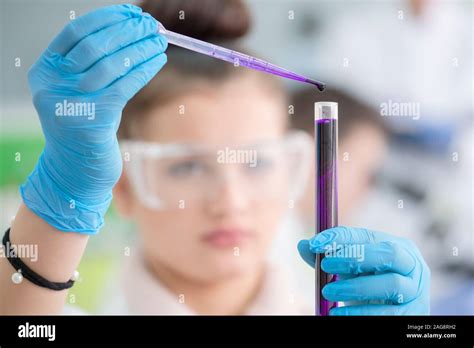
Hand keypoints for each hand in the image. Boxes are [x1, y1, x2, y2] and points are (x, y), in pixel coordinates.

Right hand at [21, 4, 167, 233]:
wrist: (75, 171)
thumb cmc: (83, 127)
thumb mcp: (80, 92)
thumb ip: (92, 66)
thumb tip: (129, 32)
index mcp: (45, 72)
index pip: (75, 32)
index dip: (105, 18)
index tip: (131, 12)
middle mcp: (52, 85)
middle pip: (95, 46)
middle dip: (128, 32)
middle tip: (152, 25)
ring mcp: (70, 103)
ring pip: (112, 65)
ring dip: (141, 49)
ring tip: (160, 40)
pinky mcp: (93, 120)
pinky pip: (125, 86)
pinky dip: (144, 69)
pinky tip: (159, 60)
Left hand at [298, 226, 429, 314]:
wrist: (389, 313)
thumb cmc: (368, 285)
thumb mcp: (349, 269)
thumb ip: (327, 256)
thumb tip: (303, 245)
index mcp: (395, 245)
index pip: (367, 235)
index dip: (340, 238)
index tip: (315, 243)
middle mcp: (411, 264)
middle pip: (389, 254)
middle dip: (355, 257)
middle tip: (325, 265)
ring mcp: (416, 290)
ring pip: (390, 285)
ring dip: (355, 287)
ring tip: (327, 292)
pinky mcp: (413, 314)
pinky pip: (389, 314)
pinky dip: (362, 314)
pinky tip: (338, 314)